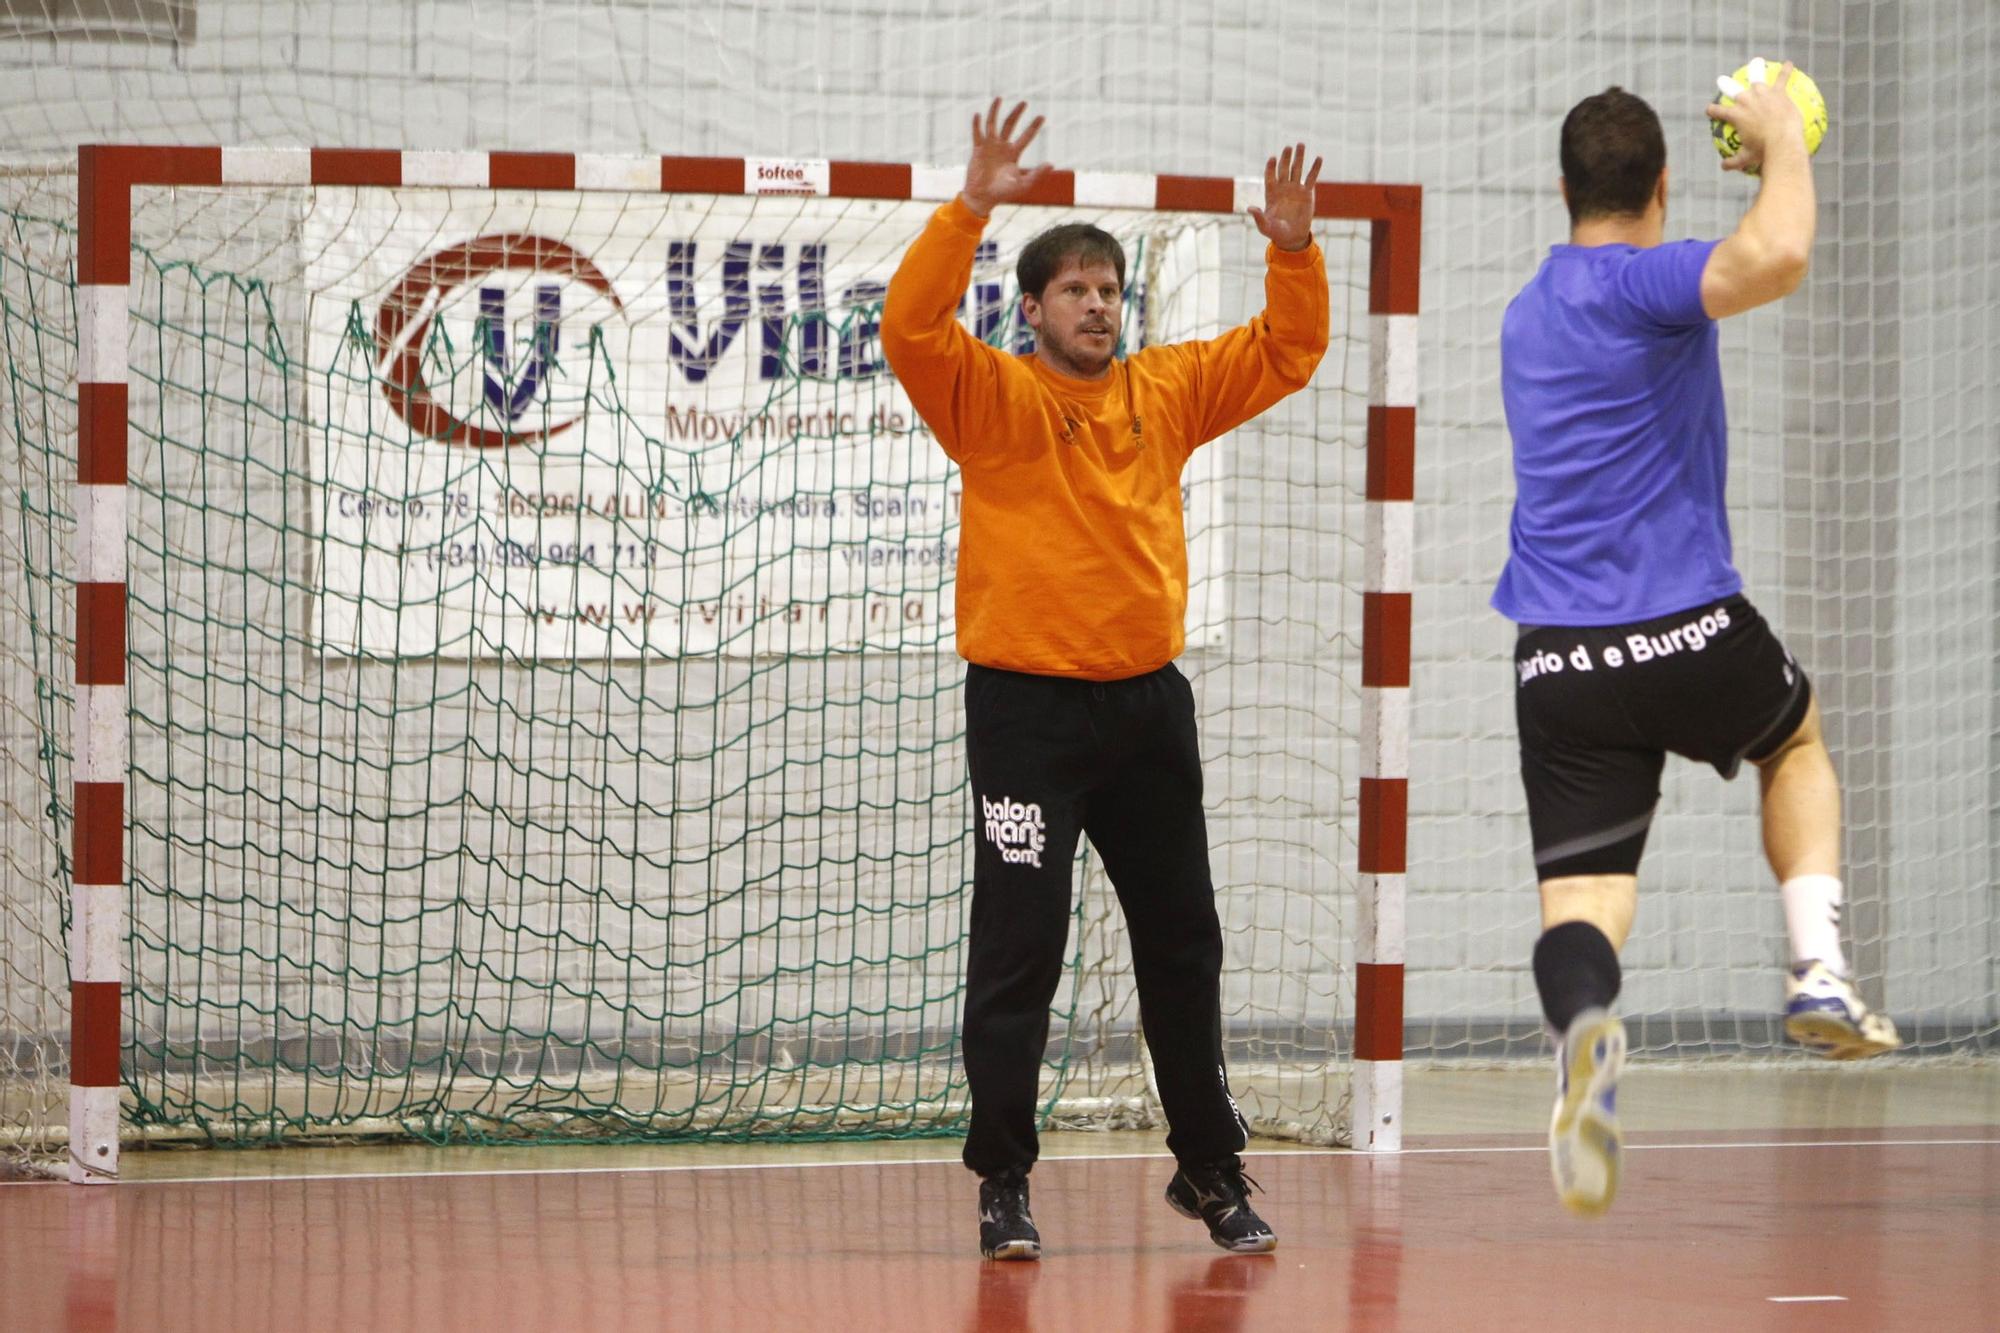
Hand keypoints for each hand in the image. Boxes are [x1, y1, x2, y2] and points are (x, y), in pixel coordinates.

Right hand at [963, 99, 1051, 216]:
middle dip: (1017, 114)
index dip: (1034, 127)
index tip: (1042, 116)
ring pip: (993, 124)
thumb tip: (1051, 164)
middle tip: (1025, 102)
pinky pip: (977, 134)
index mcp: (1013, 154)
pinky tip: (978, 115)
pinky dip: (977, 125)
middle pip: (1010, 125)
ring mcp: (989, 146)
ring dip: (995, 111)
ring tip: (999, 98)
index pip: (1026, 136)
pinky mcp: (978, 149)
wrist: (982, 197)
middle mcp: (1002, 147)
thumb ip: (1037, 174)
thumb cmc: (1003, 193)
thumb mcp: (1023, 184)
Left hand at [1248, 143, 1321, 251]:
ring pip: (1297, 169)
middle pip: (1283, 169)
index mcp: (1271, 193)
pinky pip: (1311, 178)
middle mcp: (1283, 188)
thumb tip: (1249, 209)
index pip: (1270, 176)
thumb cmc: (1276, 232)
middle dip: (1285, 158)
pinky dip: (1315, 168)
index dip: (1271, 167)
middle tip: (1288, 147)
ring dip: (1299, 157)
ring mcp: (1295, 189)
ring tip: (1301, 144)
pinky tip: (1319, 158)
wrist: (1292, 237)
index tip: (1272, 158)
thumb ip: (1258, 217)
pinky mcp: (1307, 193)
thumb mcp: (1265, 226)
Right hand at [1707, 59, 1806, 173]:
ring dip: (1755, 68)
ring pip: (1756, 77)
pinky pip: (1782, 78)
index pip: (1718, 111)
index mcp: (1735, 115)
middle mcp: (1745, 101)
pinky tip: (1788, 63)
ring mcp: (1762, 94)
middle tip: (1721, 80)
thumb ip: (1733, 162)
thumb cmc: (1762, 152)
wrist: (1781, 141)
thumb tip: (1723, 167)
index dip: (1712, 110)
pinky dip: (1785, 70)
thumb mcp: (1745, 159)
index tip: (1709, 109)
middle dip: (1725, 84)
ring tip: (1756, 61)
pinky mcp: (1778, 92)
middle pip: (1732, 90)